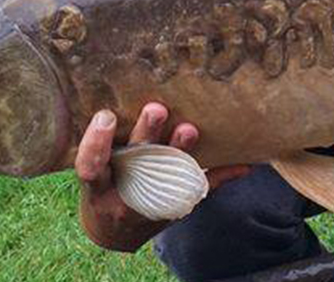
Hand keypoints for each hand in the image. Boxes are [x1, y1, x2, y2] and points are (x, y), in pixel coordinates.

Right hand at [75, 102, 248, 251]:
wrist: (116, 231)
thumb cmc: (103, 187)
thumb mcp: (93, 170)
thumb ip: (101, 144)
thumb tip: (110, 103)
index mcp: (98, 184)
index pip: (90, 166)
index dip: (96, 143)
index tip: (106, 115)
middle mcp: (123, 195)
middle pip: (134, 163)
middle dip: (147, 135)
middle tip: (157, 109)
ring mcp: (151, 202)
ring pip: (167, 176)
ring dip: (180, 151)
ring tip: (190, 130)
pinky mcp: (176, 205)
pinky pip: (201, 190)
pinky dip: (223, 175)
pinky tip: (243, 164)